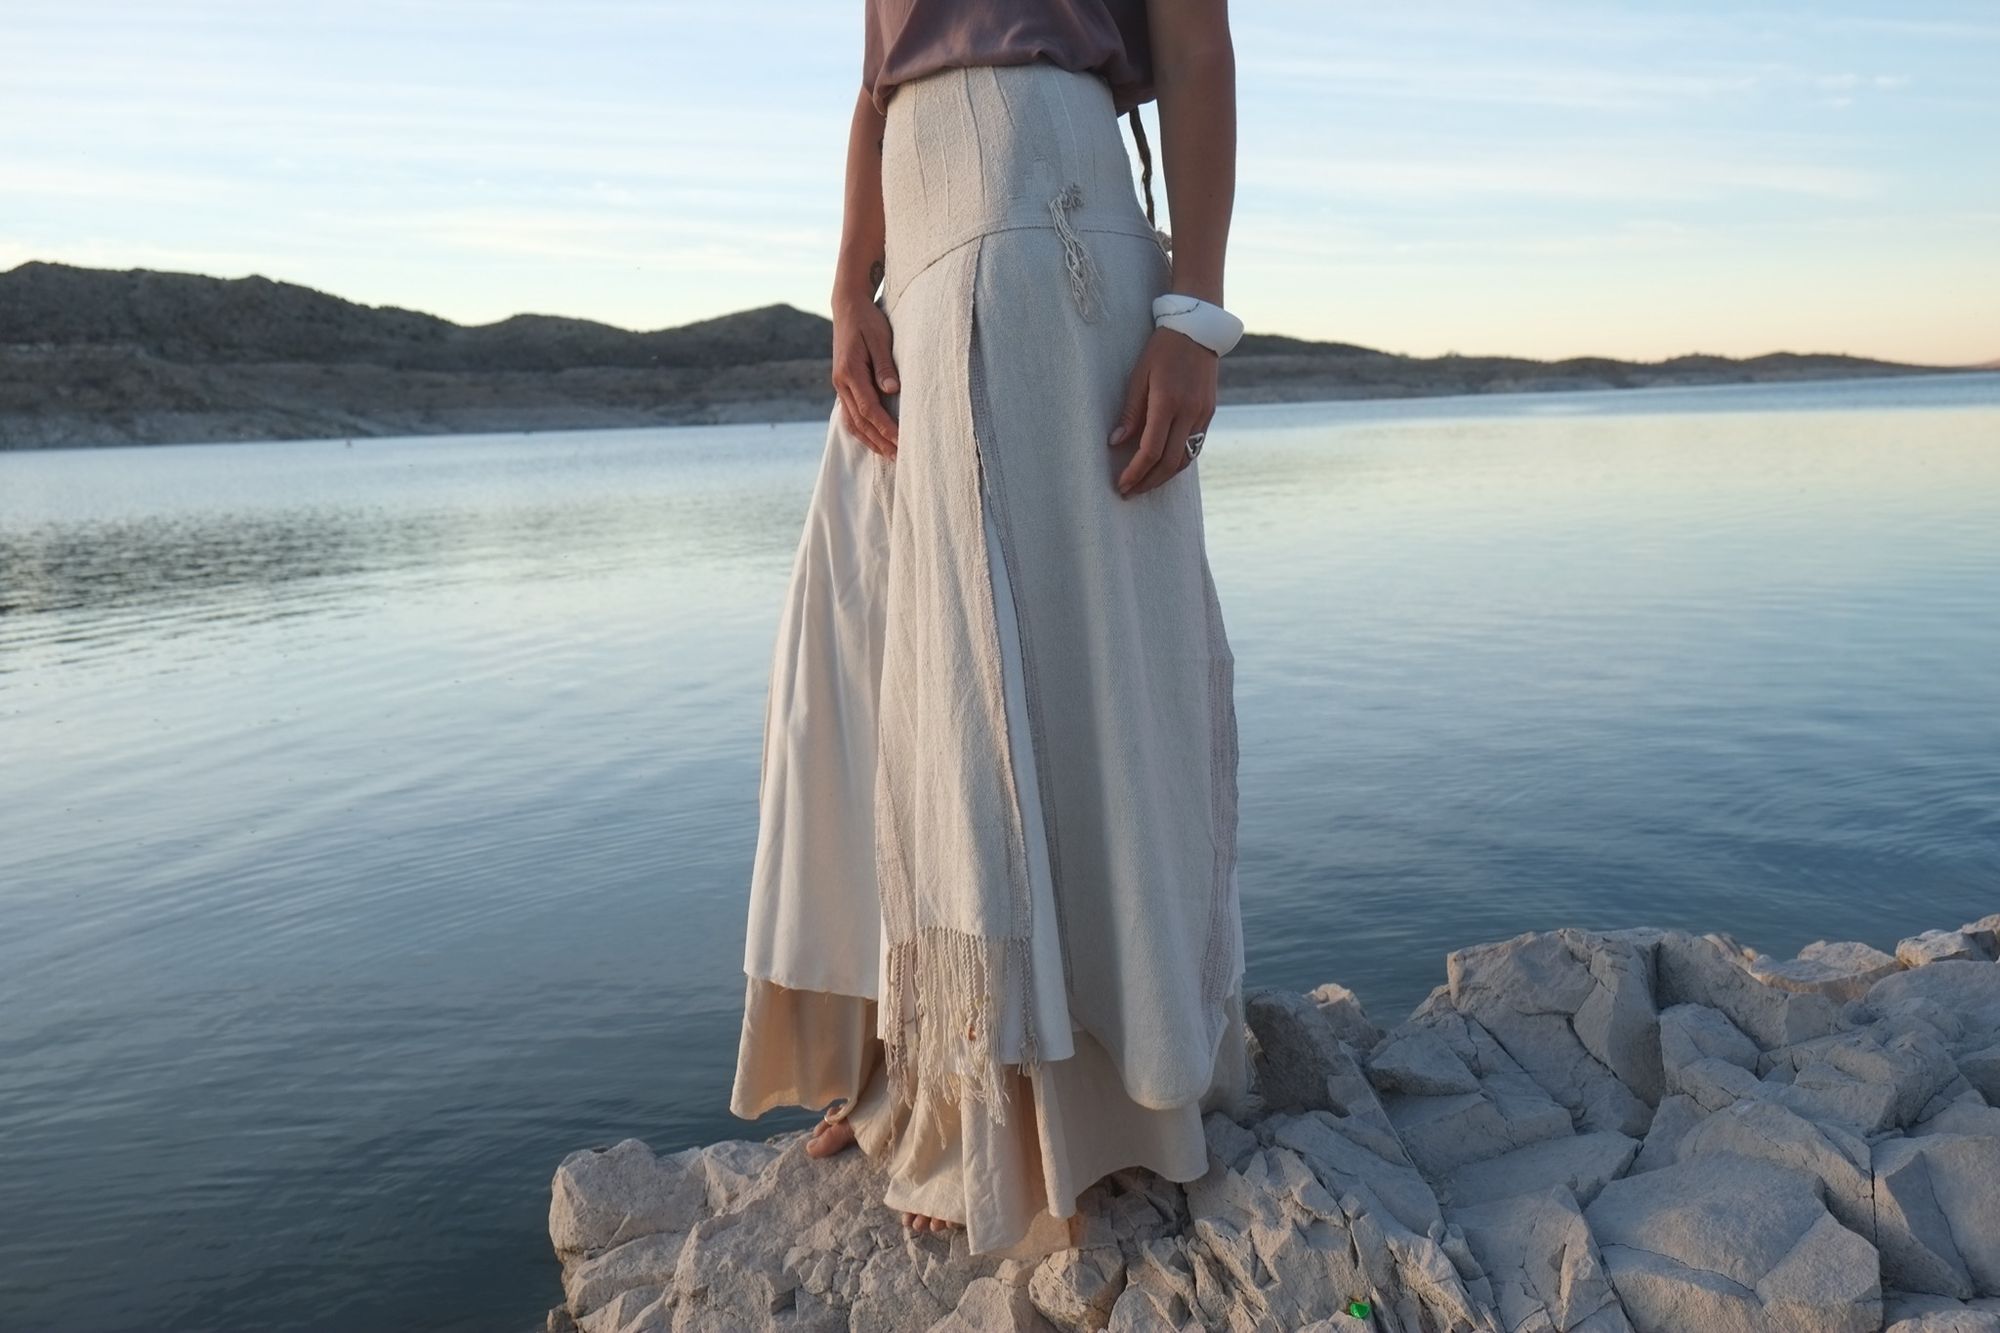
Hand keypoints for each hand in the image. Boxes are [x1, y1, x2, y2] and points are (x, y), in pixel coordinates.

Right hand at [831, 289, 899, 458]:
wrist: (848, 307)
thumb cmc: (867, 320)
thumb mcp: (880, 338)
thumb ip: (885, 366)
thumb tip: (893, 391)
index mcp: (850, 373)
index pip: (870, 409)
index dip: (886, 429)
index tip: (903, 441)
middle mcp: (841, 383)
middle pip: (860, 422)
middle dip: (880, 442)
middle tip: (900, 458)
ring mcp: (840, 386)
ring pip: (853, 422)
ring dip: (870, 441)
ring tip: (889, 455)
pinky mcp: (844, 385)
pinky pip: (851, 415)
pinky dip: (862, 431)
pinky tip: (875, 440)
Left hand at [1106, 326, 1216, 496]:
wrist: (1197, 332)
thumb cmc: (1162, 350)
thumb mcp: (1139, 376)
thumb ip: (1130, 412)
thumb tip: (1115, 442)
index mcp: (1168, 402)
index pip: (1151, 450)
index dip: (1135, 472)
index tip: (1121, 484)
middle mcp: (1189, 412)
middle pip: (1169, 463)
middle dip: (1148, 482)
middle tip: (1129, 492)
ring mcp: (1202, 415)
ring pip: (1184, 459)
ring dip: (1164, 477)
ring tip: (1144, 484)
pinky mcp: (1209, 414)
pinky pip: (1194, 447)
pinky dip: (1177, 462)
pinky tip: (1163, 467)